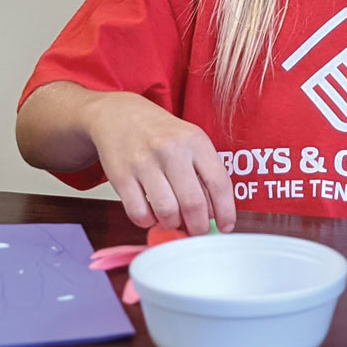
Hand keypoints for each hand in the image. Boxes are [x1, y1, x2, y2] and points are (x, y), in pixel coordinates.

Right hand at [84, 92, 235, 234]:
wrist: (121, 115)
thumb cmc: (162, 133)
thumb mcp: (191, 142)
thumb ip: (204, 173)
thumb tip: (215, 215)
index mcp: (196, 141)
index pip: (219, 182)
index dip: (225, 211)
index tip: (226, 227)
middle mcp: (171, 150)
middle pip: (193, 203)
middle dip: (198, 226)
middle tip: (197, 231)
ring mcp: (144, 163)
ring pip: (166, 212)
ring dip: (173, 225)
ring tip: (174, 220)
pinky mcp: (121, 176)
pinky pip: (139, 213)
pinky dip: (148, 222)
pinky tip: (152, 214)